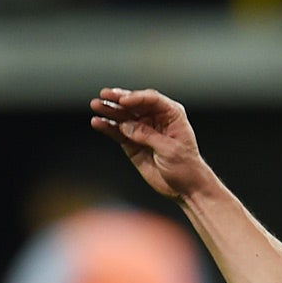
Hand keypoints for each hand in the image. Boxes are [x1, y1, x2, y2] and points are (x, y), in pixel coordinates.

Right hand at [88, 87, 215, 200]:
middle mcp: (156, 119)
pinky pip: (118, 132)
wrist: (185, 187)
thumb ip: (147, 136)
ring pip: (124, 116)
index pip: (152, 99)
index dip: (137, 98)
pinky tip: (97, 122)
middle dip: (119, 99)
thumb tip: (126, 126)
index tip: (123, 100)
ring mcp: (143, 130)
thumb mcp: (170, 149)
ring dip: (110, 110)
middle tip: (104, 95)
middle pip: (135, 104)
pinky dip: (107, 127)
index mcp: (171, 114)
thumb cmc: (186, 166)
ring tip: (96, 105)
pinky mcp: (133, 143)